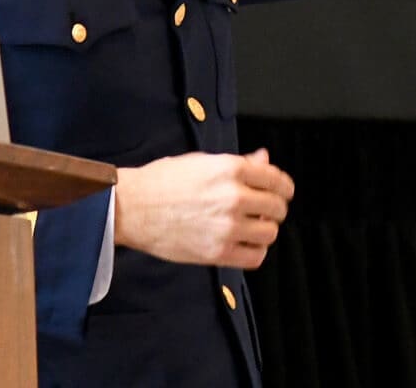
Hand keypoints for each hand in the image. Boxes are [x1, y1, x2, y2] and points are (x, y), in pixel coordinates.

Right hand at [114, 148, 294, 269]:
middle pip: (277, 207)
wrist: (132, 208)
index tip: (281, 191)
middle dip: (274, 207)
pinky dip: (255, 250)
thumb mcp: (202, 162)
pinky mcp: (218, 252)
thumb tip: (264, 159)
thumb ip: (239, 163)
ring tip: (252, 226)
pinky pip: (255, 257)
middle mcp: (233, 197)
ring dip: (265, 229)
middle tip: (264, 208)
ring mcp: (227, 227)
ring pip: (270, 233)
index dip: (283, 186)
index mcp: (230, 169)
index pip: (277, 180)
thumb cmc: (162, 181)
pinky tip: (245, 243)